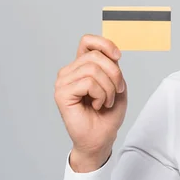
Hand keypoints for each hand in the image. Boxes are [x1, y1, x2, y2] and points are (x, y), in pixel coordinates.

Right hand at [54, 34, 127, 170]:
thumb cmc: (108, 114)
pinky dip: (100, 95)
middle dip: (114, 74)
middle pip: (96, 56)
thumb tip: (111, 53)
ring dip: (108, 89)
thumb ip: (112, 66)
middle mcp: (69, 71)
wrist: (102, 138)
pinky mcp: (62, 93)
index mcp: (81, 66)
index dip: (105, 44)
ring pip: (93, 70)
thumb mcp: (117, 84)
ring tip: (106, 101)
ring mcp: (63, 82)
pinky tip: (97, 105)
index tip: (118, 57)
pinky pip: (88, 83)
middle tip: (116, 91)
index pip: (87, 41)